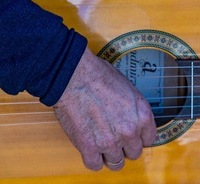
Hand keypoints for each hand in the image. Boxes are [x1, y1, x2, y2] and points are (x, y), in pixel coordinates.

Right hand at [53, 47, 156, 170]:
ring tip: (101, 144)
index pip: (148, 139)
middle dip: (125, 146)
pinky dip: (93, 159)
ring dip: (110, 155)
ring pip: (116, 163)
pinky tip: (90, 149)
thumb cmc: (98, 76)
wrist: (75, 75)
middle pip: (133, 153)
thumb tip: (131, 119)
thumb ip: (133, 108)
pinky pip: (95, 165)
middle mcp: (129, 131)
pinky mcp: (88, 147)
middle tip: (114, 138)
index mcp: (141, 115)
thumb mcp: (127, 87)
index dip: (138, 138)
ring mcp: (109, 141)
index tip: (131, 136)